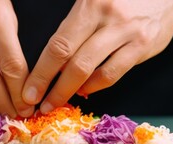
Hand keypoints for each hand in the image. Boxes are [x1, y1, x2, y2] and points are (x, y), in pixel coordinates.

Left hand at [21, 0, 172, 114]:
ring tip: (57, 102)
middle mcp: (108, 17)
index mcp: (90, 5)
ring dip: (71, 91)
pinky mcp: (143, 46)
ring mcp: (128, 33)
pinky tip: (85, 90)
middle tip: (39, 104)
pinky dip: (95, 85)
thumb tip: (56, 62)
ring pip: (92, 70)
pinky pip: (114, 73)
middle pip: (72, 61)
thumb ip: (76, 27)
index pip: (58, 45)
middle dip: (52, 88)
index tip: (29, 91)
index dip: (41, 72)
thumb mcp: (95, 0)